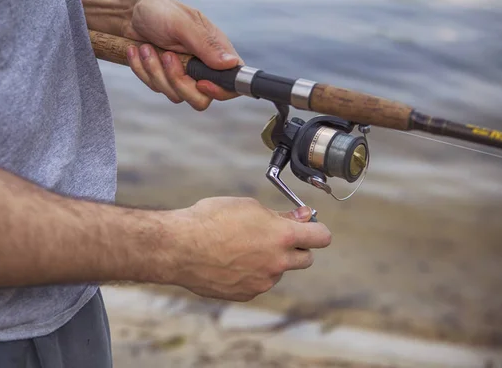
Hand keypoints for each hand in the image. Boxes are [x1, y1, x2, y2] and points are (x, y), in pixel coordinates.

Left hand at [122, 0, 242, 109]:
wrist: (129, 11)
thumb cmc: (159, 10)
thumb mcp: (182, 23)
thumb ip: (206, 45)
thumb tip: (231, 64)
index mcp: (215, 51)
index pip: (231, 83)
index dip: (220, 90)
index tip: (200, 83)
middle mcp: (202, 66)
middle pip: (200, 99)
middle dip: (177, 82)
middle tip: (166, 56)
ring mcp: (183, 75)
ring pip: (175, 95)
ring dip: (155, 72)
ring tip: (147, 47)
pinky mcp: (164, 79)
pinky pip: (156, 88)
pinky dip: (143, 70)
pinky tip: (138, 52)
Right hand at [166, 197, 331, 301]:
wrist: (180, 247)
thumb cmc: (211, 220)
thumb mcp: (248, 207)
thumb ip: (280, 215)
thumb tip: (302, 217)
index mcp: (282, 237)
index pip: (321, 237)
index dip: (317, 230)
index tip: (310, 227)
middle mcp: (277, 263)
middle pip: (306, 259)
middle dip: (296, 248)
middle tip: (276, 237)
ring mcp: (263, 282)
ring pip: (278, 271)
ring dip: (270, 261)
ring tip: (241, 247)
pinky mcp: (246, 294)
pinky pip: (258, 283)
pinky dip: (251, 274)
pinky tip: (230, 262)